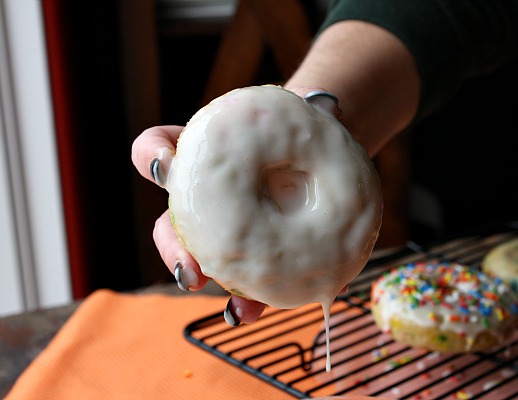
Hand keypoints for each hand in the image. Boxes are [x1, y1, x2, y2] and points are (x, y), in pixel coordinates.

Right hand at [130, 88, 341, 325]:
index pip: (158, 150)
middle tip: (189, 266)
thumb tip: (331, 107)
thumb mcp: (301, 116)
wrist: (324, 160)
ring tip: (207, 291)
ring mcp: (226, 230)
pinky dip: (240, 303)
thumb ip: (308, 110)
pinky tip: (245, 313)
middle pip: (169, 222)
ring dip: (193, 276)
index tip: (166, 165)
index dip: (153, 155)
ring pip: (195, 257)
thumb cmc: (302, 133)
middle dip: (172, 247)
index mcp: (203, 156)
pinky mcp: (253, 258)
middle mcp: (204, 197)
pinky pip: (239, 285)